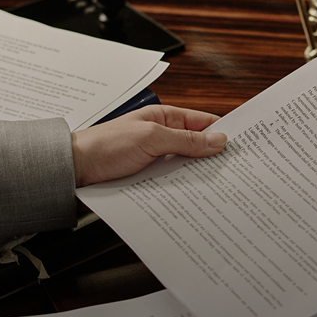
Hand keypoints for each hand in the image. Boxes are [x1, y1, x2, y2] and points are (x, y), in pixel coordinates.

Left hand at [71, 105, 226, 187]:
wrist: (73, 171)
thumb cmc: (104, 147)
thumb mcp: (150, 138)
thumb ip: (185, 140)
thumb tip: (218, 139)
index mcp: (165, 119)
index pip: (204, 123)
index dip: (224, 132)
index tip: (243, 146)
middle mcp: (163, 138)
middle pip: (199, 148)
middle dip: (215, 158)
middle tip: (236, 171)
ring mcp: (157, 160)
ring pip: (188, 168)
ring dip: (200, 177)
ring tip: (220, 187)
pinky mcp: (151, 180)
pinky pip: (175, 184)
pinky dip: (185, 189)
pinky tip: (196, 197)